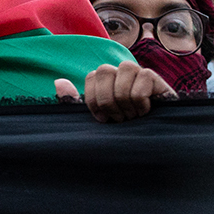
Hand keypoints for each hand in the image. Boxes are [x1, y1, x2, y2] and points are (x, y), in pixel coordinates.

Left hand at [55, 61, 176, 122]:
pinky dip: (141, 104)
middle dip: (108, 101)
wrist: (154, 143)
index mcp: (105, 80)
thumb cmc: (124, 130)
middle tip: (120, 118)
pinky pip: (140, 86)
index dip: (93, 100)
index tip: (103, 119)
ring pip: (122, 76)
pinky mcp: (155, 78)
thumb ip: (75, 102)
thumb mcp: (96, 118)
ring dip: (126, 104)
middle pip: (104, 71)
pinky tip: (147, 112)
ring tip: (133, 116)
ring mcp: (138, 72)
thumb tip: (59, 81)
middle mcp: (120, 72)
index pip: (91, 77)